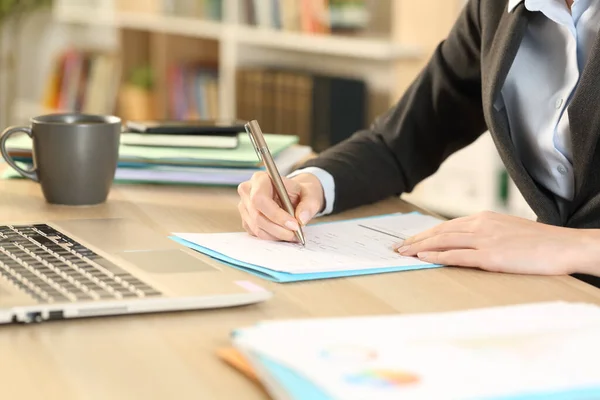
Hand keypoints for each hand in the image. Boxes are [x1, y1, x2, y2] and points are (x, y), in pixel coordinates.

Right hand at [237, 172, 324, 241]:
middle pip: (257, 216)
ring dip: (277, 235)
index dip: (276, 214)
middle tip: (296, 234)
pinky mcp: (246, 220)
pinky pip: (257, 233)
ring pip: (257, 227)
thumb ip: (309, 205)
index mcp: (260, 179)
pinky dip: (272, 237)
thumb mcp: (310, 194)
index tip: (294, 224)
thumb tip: (302, 219)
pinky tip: (284, 233)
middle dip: (278, 229)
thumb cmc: (299, 193)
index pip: (260, 198)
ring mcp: (244, 207)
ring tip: (293, 235)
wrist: (293, 196)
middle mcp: (247, 191)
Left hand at [394, 211, 589, 275]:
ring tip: (403, 253)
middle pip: (439, 232)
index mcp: (484, 218)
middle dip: (415, 240)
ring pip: (443, 242)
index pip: (446, 225)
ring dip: (419, 248)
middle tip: (397, 247)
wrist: (564, 245)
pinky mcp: (491, 256)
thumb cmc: (539, 241)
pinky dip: (437, 257)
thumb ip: (486, 233)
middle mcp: (480, 225)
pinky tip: (422, 258)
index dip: (425, 234)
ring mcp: (485, 240)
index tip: (410, 240)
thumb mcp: (507, 230)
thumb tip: (467, 241)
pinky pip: (458, 256)